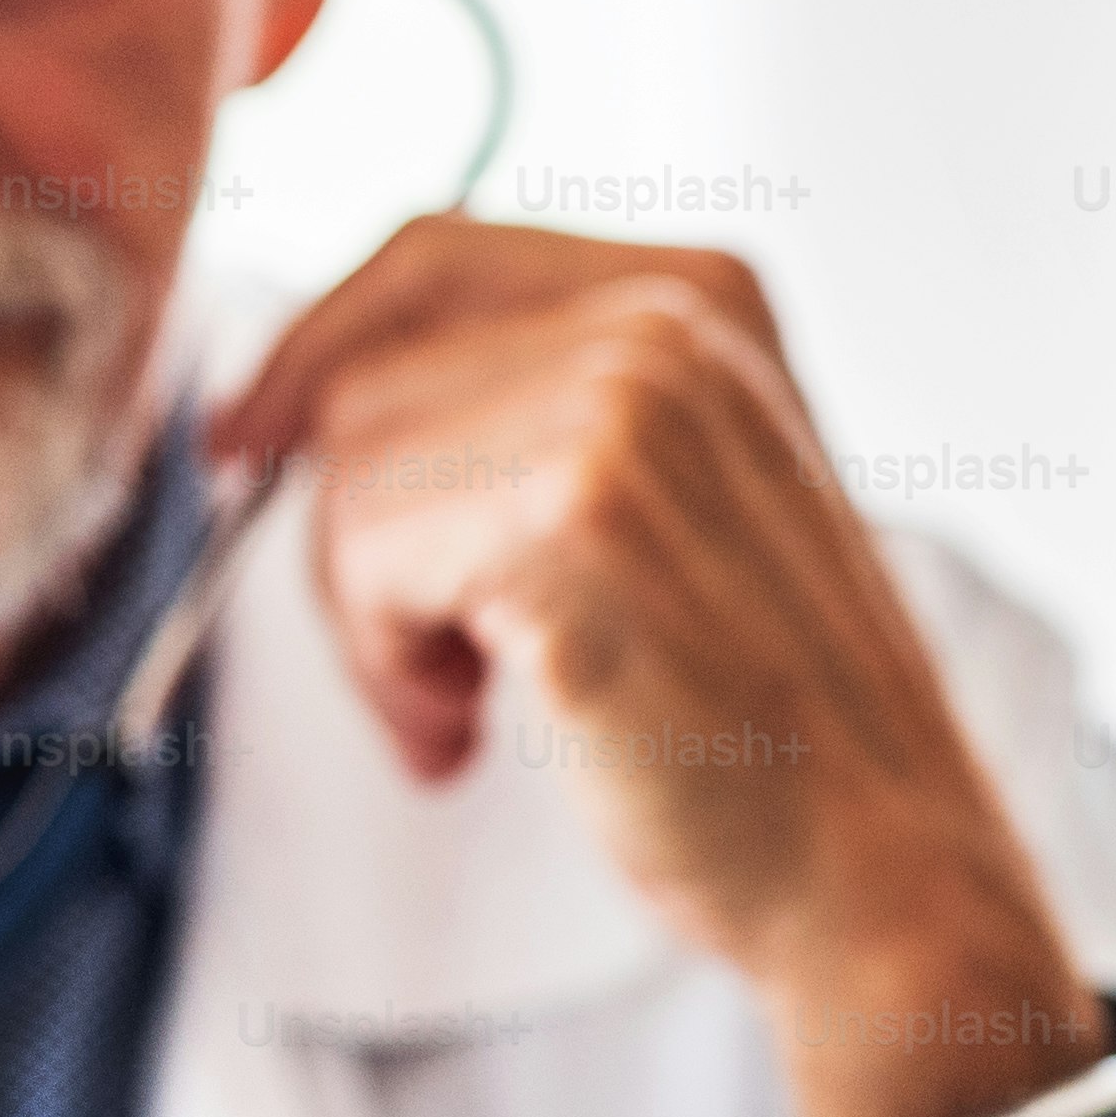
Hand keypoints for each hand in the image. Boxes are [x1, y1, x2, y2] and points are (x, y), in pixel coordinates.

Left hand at [207, 218, 1104, 1116]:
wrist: (872, 860)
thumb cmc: (756, 713)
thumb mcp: (665, 497)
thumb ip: (525, 413)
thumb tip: (288, 400)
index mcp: (699, 290)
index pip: (432, 256)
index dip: (313, 345)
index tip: (244, 444)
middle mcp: (667, 319)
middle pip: (366, 374)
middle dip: (356, 533)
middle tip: (435, 667)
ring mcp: (624, 408)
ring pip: (349, 470)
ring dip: (372, 617)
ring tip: (472, 706)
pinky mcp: (571, 518)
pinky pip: (364, 554)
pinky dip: (385, 661)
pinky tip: (469, 728)